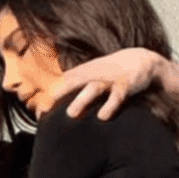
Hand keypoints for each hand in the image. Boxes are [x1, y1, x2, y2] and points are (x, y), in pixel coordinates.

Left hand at [49, 48, 165, 120]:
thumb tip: (52, 104)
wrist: (141, 60)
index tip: (37, 113)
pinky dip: (110, 106)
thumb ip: (74, 87)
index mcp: (83, 73)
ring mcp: (109, 80)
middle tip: (45, 108)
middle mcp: (93, 75)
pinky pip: (117, 96)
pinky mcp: (125, 85)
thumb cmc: (111, 72)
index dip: (48, 97)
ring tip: (71, 114)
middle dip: (58, 95)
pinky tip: (102, 116)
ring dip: (81, 100)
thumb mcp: (91, 76)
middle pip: (71, 83)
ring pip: (93, 89)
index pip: (60, 84)